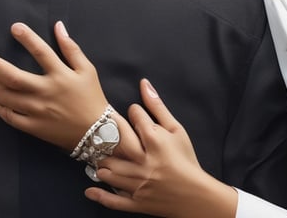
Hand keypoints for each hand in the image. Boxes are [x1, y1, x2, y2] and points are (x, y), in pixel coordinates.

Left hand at [0, 20, 133, 153]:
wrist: (97, 133)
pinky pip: (9, 117)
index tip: (13, 27)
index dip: (28, 38)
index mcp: (61, 76)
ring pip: (6, 96)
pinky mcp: (33, 127)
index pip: (42, 52)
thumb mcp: (87, 70)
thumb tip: (58, 26)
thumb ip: (71, 48)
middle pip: (11, 76)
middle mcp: (46, 93)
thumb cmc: (92, 97)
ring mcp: (37, 111)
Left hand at [86, 80, 236, 217]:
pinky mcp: (136, 202)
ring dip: (102, 163)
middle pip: (115, 143)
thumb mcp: (176, 129)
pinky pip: (113, 200)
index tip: (134, 115)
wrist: (197, 194)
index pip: (133, 116)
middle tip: (110, 132)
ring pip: (109, 171)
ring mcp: (138, 184)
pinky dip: (100, 195)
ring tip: (102, 156)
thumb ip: (158, 107)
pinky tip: (90, 189)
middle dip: (111, 135)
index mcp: (154, 140)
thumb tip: (144, 83)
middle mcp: (143, 161)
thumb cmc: (186, 159)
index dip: (133, 113)